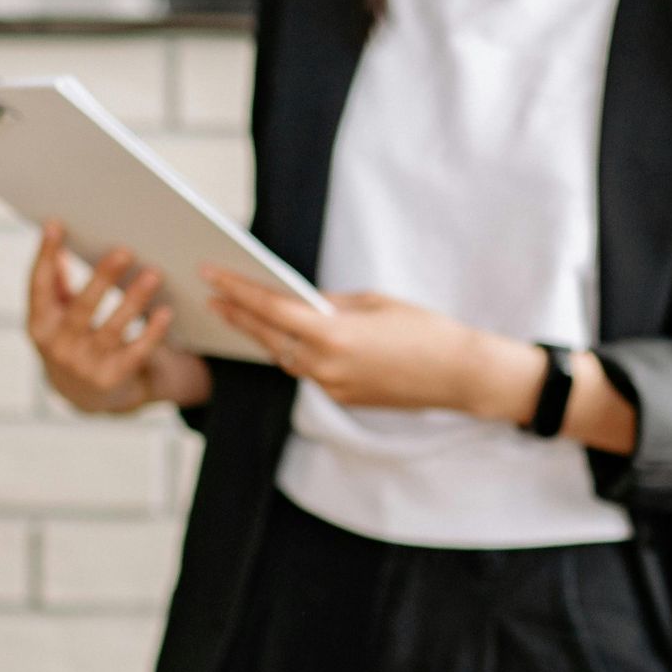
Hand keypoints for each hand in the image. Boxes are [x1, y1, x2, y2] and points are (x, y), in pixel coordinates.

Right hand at [27, 222, 211, 414]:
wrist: (84, 394)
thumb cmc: (71, 339)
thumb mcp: (55, 314)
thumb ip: (54, 280)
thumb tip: (53, 231)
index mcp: (39, 324)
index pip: (38, 286)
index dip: (45, 255)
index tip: (56, 225)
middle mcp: (58, 347)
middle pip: (82, 308)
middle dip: (103, 278)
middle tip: (125, 251)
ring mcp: (85, 366)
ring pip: (113, 329)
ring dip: (134, 301)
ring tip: (153, 274)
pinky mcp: (113, 378)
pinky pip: (137, 352)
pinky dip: (152, 332)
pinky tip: (166, 312)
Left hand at [203, 266, 542, 416]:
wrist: (459, 374)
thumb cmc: (424, 329)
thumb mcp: (374, 302)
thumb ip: (331, 304)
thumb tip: (301, 301)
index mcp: (332, 334)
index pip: (271, 308)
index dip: (237, 289)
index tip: (212, 274)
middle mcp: (325, 366)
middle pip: (269, 337)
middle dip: (239, 314)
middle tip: (212, 294)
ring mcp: (332, 387)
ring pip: (285, 357)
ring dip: (261, 336)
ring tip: (236, 314)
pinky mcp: (343, 398)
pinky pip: (307, 371)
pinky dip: (291, 352)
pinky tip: (280, 337)